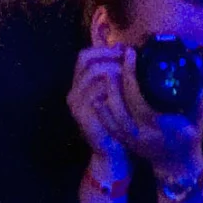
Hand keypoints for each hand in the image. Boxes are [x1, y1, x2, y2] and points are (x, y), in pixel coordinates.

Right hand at [65, 42, 143, 172]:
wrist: (111, 153)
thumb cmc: (117, 122)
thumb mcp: (115, 95)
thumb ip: (115, 75)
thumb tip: (127, 51)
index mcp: (79, 85)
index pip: (84, 56)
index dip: (103, 50)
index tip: (123, 50)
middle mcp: (73, 92)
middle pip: (87, 61)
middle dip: (109, 57)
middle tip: (127, 59)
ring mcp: (76, 104)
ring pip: (93, 74)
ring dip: (113, 70)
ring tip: (129, 73)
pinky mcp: (82, 115)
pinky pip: (97, 93)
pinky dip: (112, 88)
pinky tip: (125, 89)